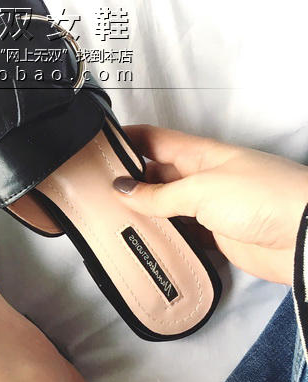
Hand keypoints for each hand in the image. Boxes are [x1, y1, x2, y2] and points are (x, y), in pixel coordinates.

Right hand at [113, 125, 307, 285]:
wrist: (304, 237)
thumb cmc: (259, 197)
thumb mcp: (201, 189)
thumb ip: (158, 194)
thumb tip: (122, 190)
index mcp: (200, 154)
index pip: (155, 140)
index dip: (126, 139)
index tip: (96, 147)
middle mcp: (201, 177)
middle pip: (156, 174)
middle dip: (128, 180)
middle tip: (94, 192)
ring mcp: (209, 208)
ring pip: (165, 207)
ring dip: (143, 212)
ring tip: (108, 218)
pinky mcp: (215, 236)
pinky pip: (180, 234)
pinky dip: (162, 237)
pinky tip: (141, 242)